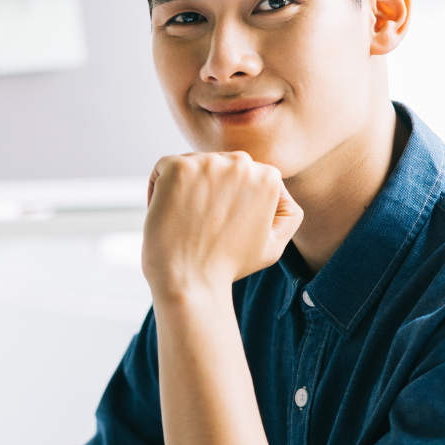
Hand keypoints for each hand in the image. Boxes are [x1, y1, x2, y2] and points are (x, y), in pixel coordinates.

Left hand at [143, 152, 302, 299]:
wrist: (191, 282)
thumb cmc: (228, 266)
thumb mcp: (274, 244)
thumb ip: (286, 213)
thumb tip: (278, 188)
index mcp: (268, 177)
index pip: (241, 175)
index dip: (227, 200)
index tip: (218, 226)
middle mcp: (242, 163)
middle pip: (216, 166)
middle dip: (207, 191)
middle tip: (199, 226)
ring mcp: (208, 163)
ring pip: (190, 166)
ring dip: (183, 189)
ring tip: (183, 222)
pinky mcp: (178, 168)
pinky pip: (163, 167)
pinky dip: (158, 187)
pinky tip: (164, 212)